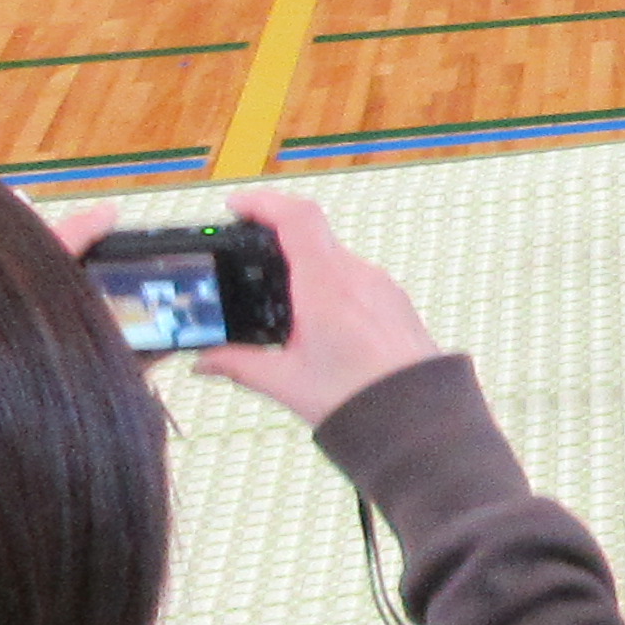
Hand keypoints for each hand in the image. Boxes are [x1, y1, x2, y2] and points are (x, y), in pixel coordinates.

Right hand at [191, 189, 445, 429]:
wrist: (420, 422)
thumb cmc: (358, 401)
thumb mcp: (286, 382)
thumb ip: (239, 364)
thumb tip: (204, 360)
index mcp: (326, 285)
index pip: (296, 218)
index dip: (263, 203)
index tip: (236, 206)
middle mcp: (358, 276)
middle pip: (312, 238)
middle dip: (277, 248)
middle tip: (248, 266)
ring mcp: (382, 287)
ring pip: (335, 261)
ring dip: (305, 272)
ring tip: (282, 308)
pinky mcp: (396, 303)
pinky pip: (357, 281)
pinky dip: (330, 289)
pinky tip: (318, 326)